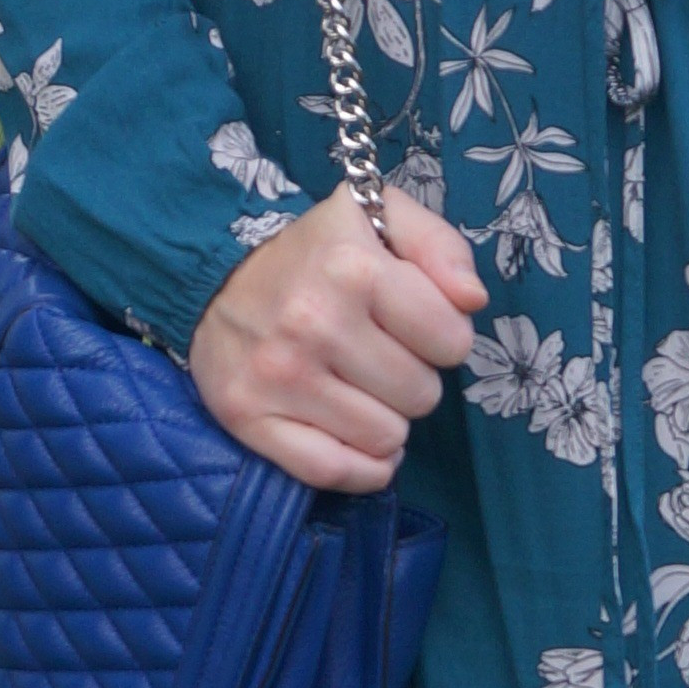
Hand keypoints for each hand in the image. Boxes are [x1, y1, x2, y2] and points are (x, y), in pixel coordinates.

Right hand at [188, 186, 485, 491]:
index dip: (444, 337)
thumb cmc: (316, 251)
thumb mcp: (384, 216)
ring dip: (386, 420)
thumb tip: (472, 301)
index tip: (415, 326)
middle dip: (413, 379)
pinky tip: (359, 440)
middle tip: (381, 356)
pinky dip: (360, 468)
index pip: (452, 342)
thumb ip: (442, 247)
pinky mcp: (247, 417)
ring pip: (385, 439)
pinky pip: (332, 471)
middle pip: (421, 396)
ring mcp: (278, 376)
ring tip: (360, 387)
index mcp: (354, 268)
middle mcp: (313, 324)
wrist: (216, 275)